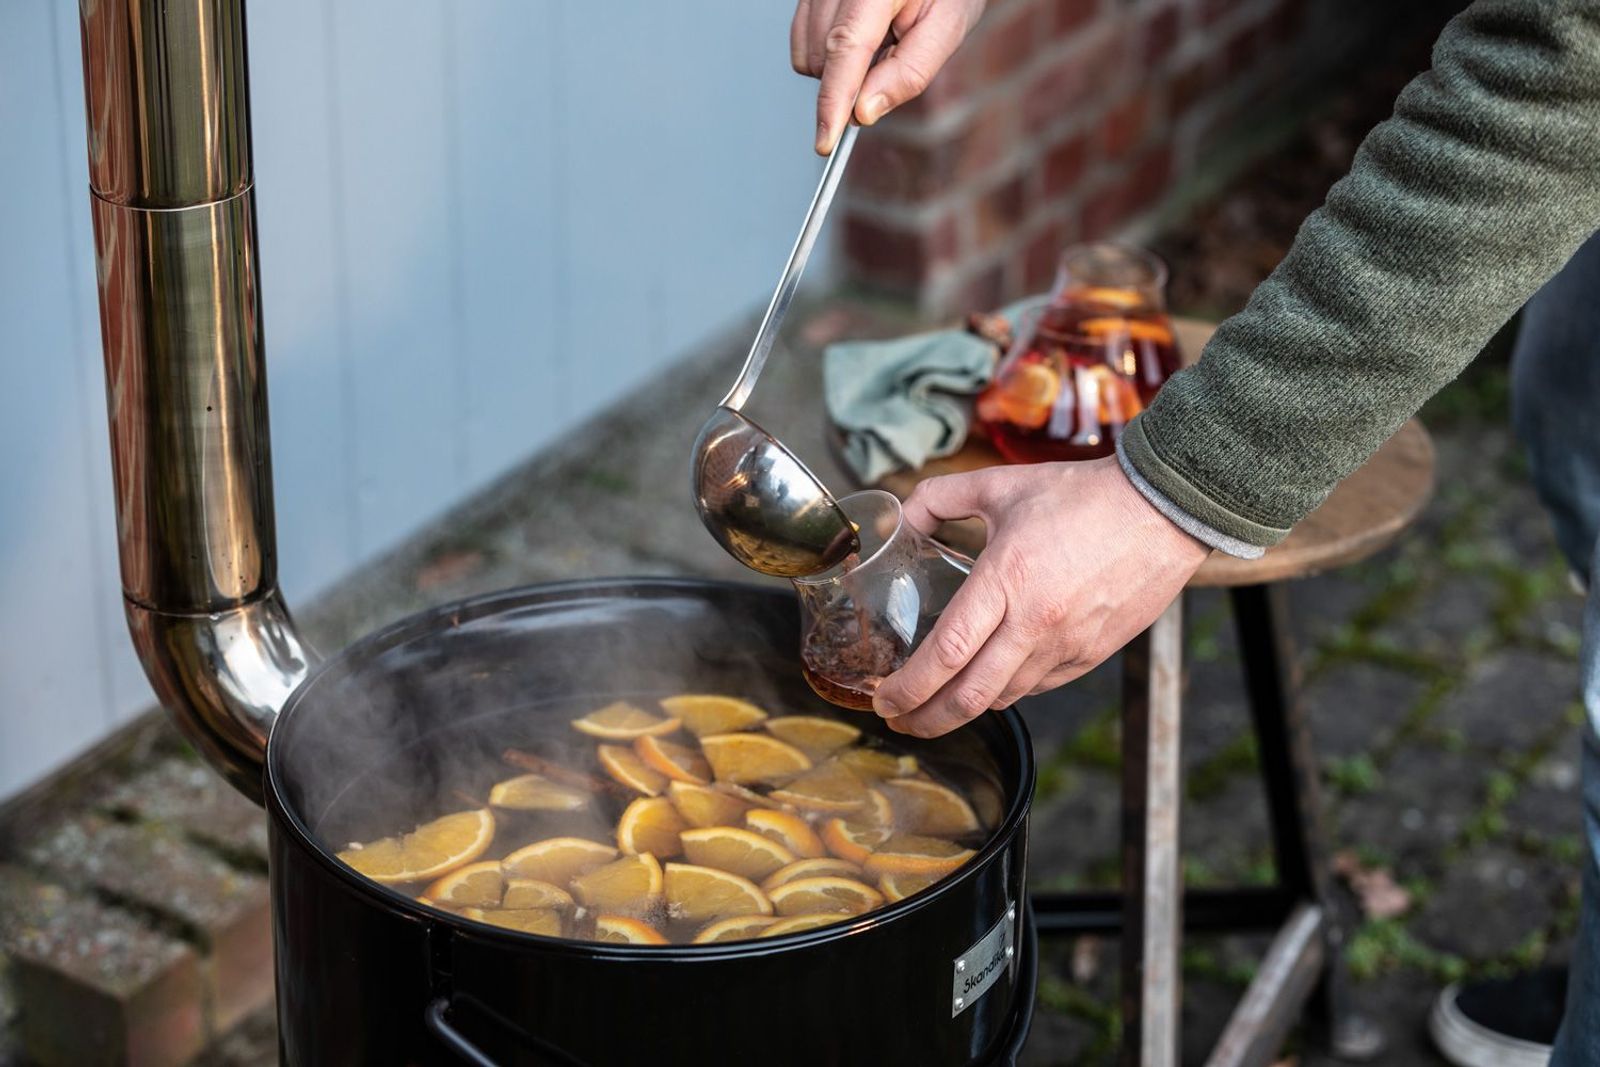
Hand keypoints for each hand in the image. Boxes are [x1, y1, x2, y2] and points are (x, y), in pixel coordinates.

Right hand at [791, 0, 986, 154]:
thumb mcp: (947, 26)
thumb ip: (910, 71)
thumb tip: (865, 111)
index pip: (845, 47)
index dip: (834, 99)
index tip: (827, 140)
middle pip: (823, 57)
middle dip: (852, 80)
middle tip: (891, 56)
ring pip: (807, 54)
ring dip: (839, 67)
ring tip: (879, 39)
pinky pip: (801, 40)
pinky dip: (826, 52)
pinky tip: (860, 35)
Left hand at [873, 457, 1211, 736]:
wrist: (1164, 509)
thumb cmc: (1084, 495)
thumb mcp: (1003, 484)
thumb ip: (942, 497)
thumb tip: (905, 516)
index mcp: (1007, 580)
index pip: (946, 653)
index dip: (908, 687)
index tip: (883, 697)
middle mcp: (1035, 622)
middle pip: (969, 696)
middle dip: (924, 719)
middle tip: (897, 721)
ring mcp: (1067, 644)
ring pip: (1004, 697)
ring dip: (963, 711)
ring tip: (936, 707)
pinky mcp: (1092, 654)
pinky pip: (1038, 687)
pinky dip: (1006, 692)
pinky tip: (988, 683)